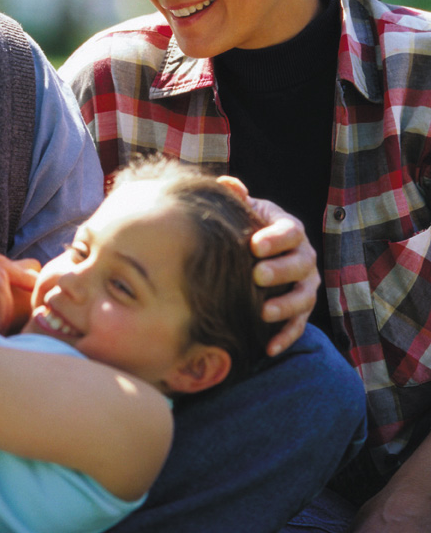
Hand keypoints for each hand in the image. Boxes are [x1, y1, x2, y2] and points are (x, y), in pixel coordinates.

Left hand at [247, 192, 317, 355]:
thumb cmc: (247, 229)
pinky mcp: (301, 311)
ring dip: (286, 306)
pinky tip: (268, 348)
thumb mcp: (244, 211)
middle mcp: (304, 257)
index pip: (290, 231)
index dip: (275, 238)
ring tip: (264, 313)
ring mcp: (306, 285)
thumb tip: (227, 184)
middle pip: (301, 264)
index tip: (254, 245)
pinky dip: (286, 337)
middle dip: (281, 271)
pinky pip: (298, 325)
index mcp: (290, 229)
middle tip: (258, 276)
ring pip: (305, 297)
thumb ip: (237, 198)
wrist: (255, 255)